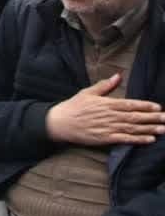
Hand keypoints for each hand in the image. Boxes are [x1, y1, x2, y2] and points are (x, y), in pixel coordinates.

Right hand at [46, 74, 164, 145]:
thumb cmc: (74, 106)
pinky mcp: (106, 138)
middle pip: (135, 117)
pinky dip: (138, 140)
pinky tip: (150, 140)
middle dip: (153, 118)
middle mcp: (110, 115)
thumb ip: (104, 85)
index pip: (130, 104)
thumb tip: (118, 75)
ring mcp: (109, 128)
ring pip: (134, 128)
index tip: (158, 107)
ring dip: (150, 129)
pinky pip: (126, 139)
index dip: (145, 105)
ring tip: (163, 129)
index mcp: (107, 103)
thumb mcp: (87, 92)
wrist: (61, 122)